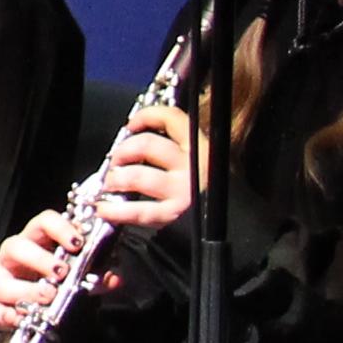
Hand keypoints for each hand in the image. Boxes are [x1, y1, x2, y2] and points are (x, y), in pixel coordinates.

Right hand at [0, 207, 98, 328]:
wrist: (35, 309)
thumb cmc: (57, 282)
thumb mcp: (80, 274)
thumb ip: (97, 274)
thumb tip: (114, 279)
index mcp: (36, 239)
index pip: (43, 221)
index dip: (59, 228)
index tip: (77, 243)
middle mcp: (13, 255)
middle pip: (16, 247)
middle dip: (40, 260)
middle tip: (62, 273)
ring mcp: (1, 280)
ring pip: (3, 282)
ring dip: (27, 291)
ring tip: (49, 297)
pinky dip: (11, 317)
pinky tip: (27, 319)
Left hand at [92, 100, 199, 229]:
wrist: (236, 226)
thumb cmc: (212, 193)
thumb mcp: (203, 162)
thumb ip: (178, 147)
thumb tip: (140, 140)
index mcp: (200, 147)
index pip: (171, 117)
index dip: (146, 116)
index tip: (132, 124)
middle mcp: (194, 165)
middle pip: (147, 145)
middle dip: (122, 151)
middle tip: (115, 161)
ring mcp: (184, 190)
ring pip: (138, 175)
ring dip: (116, 178)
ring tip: (111, 183)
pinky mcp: (175, 214)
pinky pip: (139, 210)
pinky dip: (116, 210)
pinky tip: (106, 209)